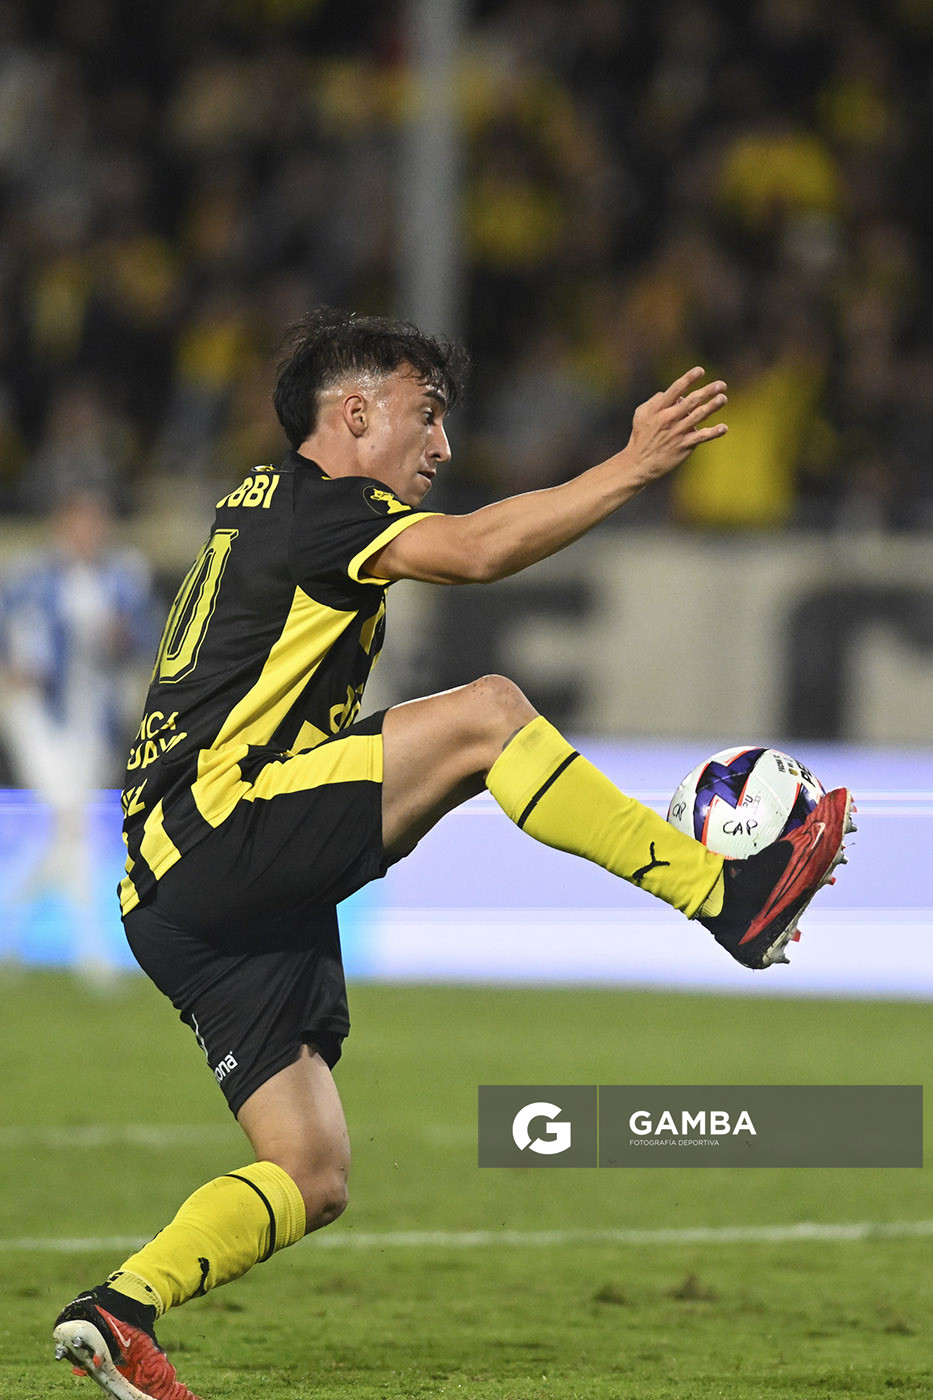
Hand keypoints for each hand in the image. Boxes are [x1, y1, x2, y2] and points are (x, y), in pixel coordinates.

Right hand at [625, 367, 726, 483]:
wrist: (639, 463)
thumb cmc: (641, 436)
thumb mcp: (641, 414)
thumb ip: (656, 400)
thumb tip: (675, 395)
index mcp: (659, 409)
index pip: (675, 389)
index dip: (689, 378)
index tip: (700, 370)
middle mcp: (669, 418)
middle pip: (692, 401)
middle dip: (708, 391)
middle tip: (722, 384)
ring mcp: (678, 432)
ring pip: (699, 416)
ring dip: (713, 406)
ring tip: (723, 398)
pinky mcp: (684, 446)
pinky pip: (701, 437)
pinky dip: (713, 432)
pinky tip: (724, 428)